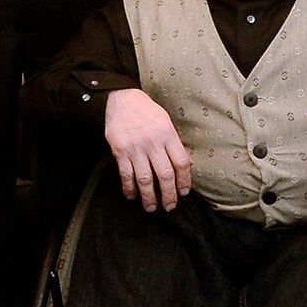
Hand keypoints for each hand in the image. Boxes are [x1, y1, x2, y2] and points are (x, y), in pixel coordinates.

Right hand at [104, 88, 192, 212]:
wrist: (122, 98)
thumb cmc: (147, 111)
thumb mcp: (166, 122)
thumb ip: (175, 144)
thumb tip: (186, 165)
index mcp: (167, 134)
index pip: (181, 163)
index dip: (184, 181)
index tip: (183, 192)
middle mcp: (153, 142)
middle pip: (165, 174)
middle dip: (168, 194)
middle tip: (169, 206)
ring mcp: (135, 147)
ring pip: (145, 179)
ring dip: (149, 197)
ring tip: (151, 207)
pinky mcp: (120, 150)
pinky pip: (126, 174)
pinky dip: (129, 188)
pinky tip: (132, 196)